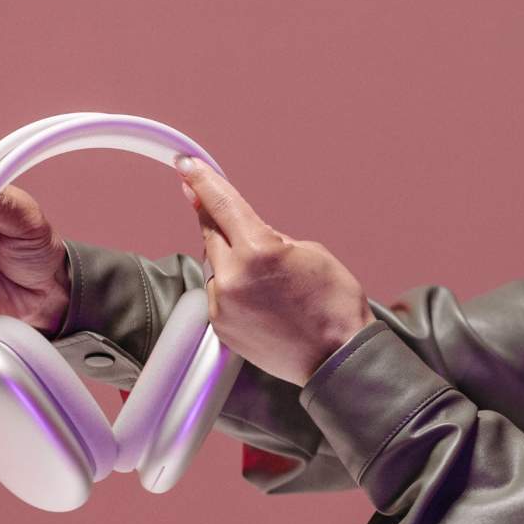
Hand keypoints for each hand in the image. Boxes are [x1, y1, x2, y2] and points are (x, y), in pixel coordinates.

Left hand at [173, 157, 377, 386]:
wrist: (338, 357)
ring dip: (232, 260)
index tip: (185, 165)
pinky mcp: (221, 326)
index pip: (221, 204)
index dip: (201, 180)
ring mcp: (223, 304)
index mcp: (259, 250)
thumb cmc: (335, 304)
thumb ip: (272, 239)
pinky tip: (262, 300)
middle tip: (210, 204)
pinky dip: (234, 289)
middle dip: (215, 219)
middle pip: (211, 233)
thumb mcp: (311, 252)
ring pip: (217, 265)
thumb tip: (248, 235)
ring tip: (269, 280)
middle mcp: (233, 276)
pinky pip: (220, 294)